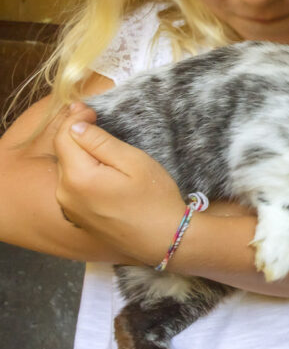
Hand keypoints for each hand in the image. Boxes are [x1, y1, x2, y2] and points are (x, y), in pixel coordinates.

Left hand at [53, 103, 187, 264]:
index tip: (90, 108)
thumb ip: (101, 142)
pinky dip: (80, 172)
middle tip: (92, 117)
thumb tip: (76, 126)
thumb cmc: (155, 199)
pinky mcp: (77, 218)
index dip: (74, 118)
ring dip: (78, 154)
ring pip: (67, 170)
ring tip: (96, 141)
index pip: (64, 137)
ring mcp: (69, 209)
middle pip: (63, 154)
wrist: (165, 240)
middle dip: (74, 134)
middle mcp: (65, 194)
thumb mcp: (134, 162)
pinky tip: (98, 170)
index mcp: (78, 177)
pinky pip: (72, 187)